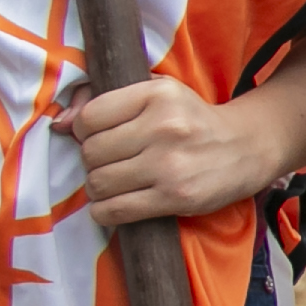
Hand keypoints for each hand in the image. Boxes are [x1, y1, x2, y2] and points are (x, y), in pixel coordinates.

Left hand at [60, 72, 277, 227]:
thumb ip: (105, 100)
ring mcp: (169, 164)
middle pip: (91, 152)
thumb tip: (58, 124)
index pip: (90, 117)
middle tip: (112, 163)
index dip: (86, 131)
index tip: (101, 137)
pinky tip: (117, 204)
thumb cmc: (192, 120)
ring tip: (116, 183)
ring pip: (98, 182)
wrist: (246, 148)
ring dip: (99, 188)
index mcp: (157, 94)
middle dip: (93, 162)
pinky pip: (115, 210)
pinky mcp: (176, 197)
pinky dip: (106, 212)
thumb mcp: (156, 93)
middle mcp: (163, 127)